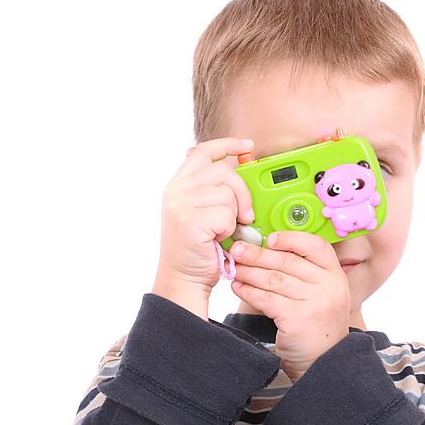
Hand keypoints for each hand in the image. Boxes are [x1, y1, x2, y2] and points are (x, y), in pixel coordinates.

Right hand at [152, 137, 255, 318]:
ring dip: (233, 216)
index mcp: (178, 184)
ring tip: (222, 231)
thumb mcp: (201, 212)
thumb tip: (238, 170)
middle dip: (242, 192)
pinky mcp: (189, 220)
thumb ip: (212, 191)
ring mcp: (180, 204)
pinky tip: (218, 239)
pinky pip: (227, 214)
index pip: (203, 151)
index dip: (227, 145)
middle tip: (245, 214)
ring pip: (227, 194)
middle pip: (223, 171)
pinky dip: (229, 230)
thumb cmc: (198, 250)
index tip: (247, 146)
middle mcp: (176, 190)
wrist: (183, 279)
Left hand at [229, 231, 350, 380]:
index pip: (315, 245)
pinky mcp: (298, 318)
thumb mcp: (321, 295)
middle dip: (258, 254)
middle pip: (288, 260)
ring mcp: (315, 302)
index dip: (290, 238)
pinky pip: (266, 298)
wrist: (322, 363)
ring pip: (274, 278)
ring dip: (249, 271)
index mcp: (336, 275)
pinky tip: (238, 287)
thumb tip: (267, 250)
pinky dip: (248, 291)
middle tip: (238, 249)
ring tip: (234, 267)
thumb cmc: (315, 326)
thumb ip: (304, 274)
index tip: (269, 239)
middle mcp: (329, 286)